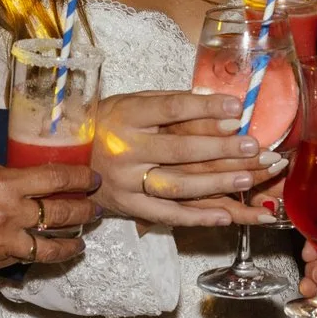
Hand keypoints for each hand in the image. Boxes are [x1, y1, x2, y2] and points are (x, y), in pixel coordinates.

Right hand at [0, 163, 100, 276]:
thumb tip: (18, 181)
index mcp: (5, 184)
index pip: (56, 177)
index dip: (79, 177)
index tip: (91, 179)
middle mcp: (11, 213)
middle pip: (62, 212)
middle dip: (85, 211)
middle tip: (96, 211)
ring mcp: (5, 243)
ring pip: (51, 245)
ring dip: (71, 243)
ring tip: (81, 242)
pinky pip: (25, 259)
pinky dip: (38, 256)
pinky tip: (45, 254)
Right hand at [91, 91, 269, 227]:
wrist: (64, 157)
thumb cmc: (106, 123)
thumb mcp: (131, 102)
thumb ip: (169, 103)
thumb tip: (214, 100)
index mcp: (127, 116)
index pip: (172, 110)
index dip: (206, 108)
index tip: (237, 107)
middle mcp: (125, 149)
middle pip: (180, 150)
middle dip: (221, 148)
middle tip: (252, 146)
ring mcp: (126, 182)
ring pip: (177, 185)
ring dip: (215, 183)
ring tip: (247, 177)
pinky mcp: (128, 206)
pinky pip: (167, 215)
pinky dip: (197, 217)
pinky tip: (225, 216)